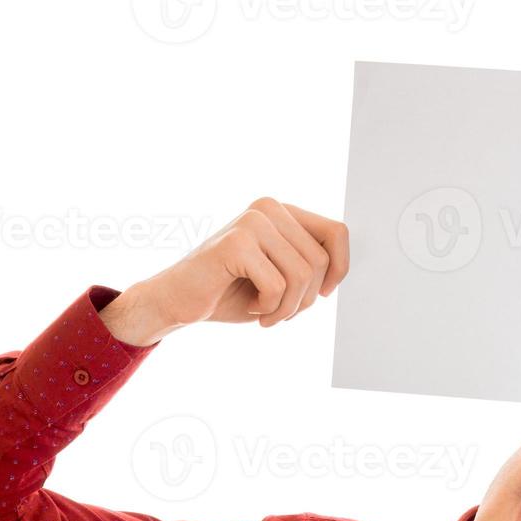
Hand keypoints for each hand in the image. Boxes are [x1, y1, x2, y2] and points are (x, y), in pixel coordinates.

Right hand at [101, 197, 349, 345]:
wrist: (177, 301)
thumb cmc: (230, 292)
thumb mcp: (282, 276)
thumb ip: (309, 264)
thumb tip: (343, 271)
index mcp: (281, 212)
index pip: (337, 232)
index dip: (339, 269)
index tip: (321, 294)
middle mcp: (267, 208)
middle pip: (320, 261)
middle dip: (305, 299)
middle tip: (280, 311)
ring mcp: (251, 222)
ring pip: (302, 275)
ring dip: (287, 308)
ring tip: (266, 312)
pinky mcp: (236, 243)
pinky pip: (277, 287)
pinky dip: (269, 309)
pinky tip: (251, 307)